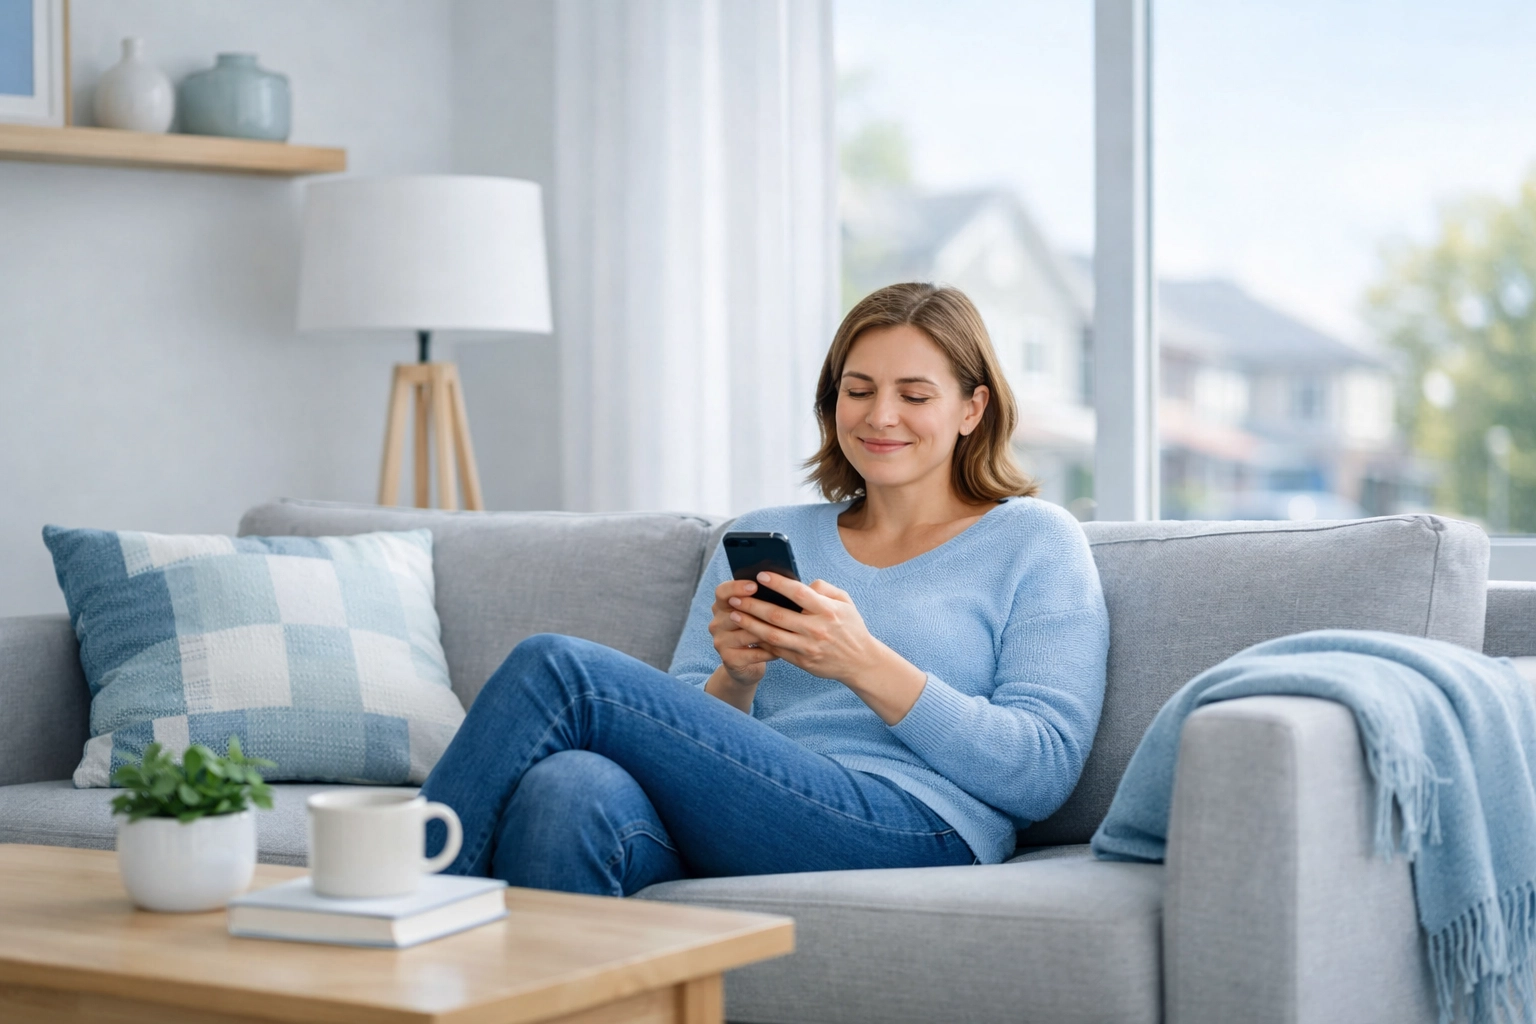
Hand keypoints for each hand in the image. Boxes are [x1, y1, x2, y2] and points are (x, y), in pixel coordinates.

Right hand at [708, 578, 777, 686]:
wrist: (746, 664)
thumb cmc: (757, 630)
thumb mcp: (755, 613)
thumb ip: (762, 599)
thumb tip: (785, 584)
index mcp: (721, 606)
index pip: (722, 592)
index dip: (737, 587)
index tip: (755, 585)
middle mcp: (716, 623)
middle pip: (735, 613)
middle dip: (759, 611)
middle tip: (780, 608)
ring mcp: (720, 642)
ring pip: (747, 634)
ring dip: (768, 632)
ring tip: (788, 629)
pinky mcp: (729, 659)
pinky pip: (754, 653)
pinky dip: (770, 651)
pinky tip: (784, 649)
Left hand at [727, 573, 926, 723]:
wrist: (860, 662)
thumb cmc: (850, 627)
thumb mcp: (845, 602)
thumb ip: (824, 589)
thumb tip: (802, 583)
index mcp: (828, 610)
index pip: (799, 593)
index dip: (778, 584)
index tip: (760, 576)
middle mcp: (816, 629)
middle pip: (778, 615)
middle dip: (753, 605)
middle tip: (735, 597)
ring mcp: (808, 648)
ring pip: (772, 635)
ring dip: (750, 624)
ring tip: (734, 615)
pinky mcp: (803, 662)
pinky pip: (777, 650)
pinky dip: (760, 641)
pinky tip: (747, 632)